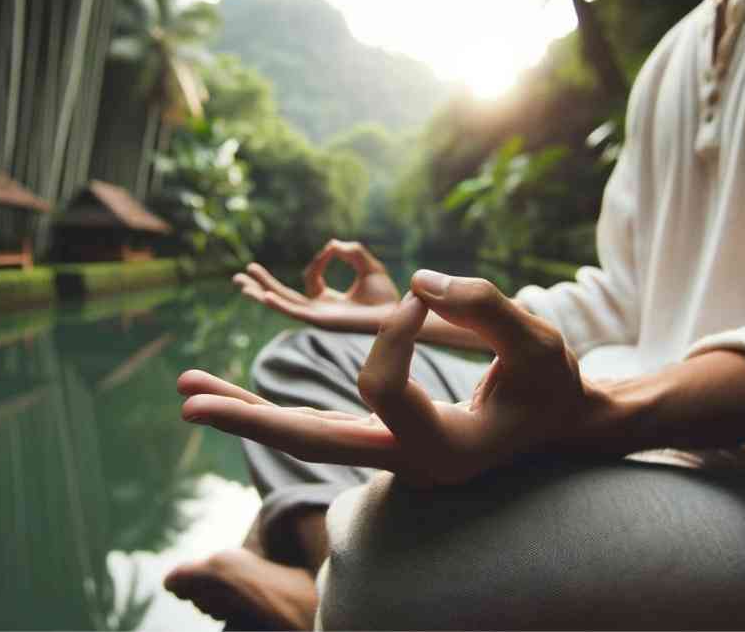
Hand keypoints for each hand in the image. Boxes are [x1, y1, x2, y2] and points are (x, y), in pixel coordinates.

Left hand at [180, 270, 605, 486]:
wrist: (557, 426)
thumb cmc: (552, 386)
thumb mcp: (538, 343)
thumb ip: (486, 308)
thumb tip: (420, 281)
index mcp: (443, 451)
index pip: (384, 389)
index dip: (393, 331)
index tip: (423, 294)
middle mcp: (405, 464)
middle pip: (313, 441)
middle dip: (250, 417)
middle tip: (188, 402)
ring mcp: (388, 456)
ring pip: (305, 435)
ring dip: (247, 411)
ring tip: (187, 392)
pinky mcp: (379, 438)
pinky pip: (319, 422)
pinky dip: (276, 406)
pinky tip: (235, 393)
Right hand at [232, 239, 399, 332]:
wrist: (397, 313)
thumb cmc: (386, 296)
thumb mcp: (367, 266)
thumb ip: (350, 252)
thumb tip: (331, 244)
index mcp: (328, 301)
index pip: (311, 278)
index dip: (319, 260)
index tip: (333, 249)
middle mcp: (319, 311)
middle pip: (283, 297)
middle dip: (261, 285)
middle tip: (240, 275)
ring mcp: (317, 317)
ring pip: (282, 304)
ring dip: (260, 292)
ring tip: (240, 282)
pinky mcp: (320, 321)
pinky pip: (294, 311)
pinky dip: (278, 303)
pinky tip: (263, 295)